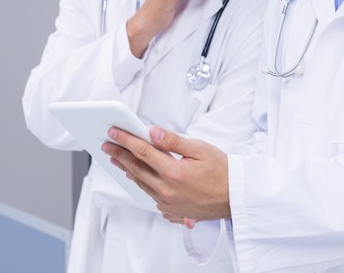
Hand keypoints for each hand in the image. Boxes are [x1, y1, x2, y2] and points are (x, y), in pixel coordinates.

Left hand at [103, 126, 231, 222]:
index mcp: (173, 173)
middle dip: (120, 155)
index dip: (126, 140)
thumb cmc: (222, 171)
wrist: (236, 198)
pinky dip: (143, 185)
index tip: (114, 132)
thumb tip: (151, 132)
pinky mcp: (172, 211)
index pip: (143, 152)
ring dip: (128, 170)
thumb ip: (173, 141)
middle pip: (137, 169)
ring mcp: (168, 203)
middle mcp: (167, 191)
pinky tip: (139, 178)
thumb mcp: (201, 149)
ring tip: (118, 160)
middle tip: (107, 145)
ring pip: (142, 185)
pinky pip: (151, 197)